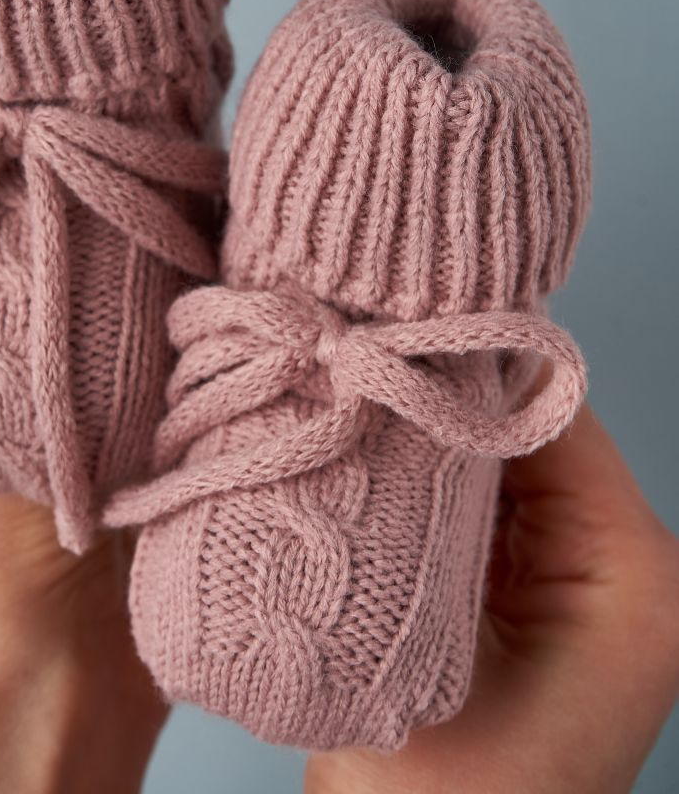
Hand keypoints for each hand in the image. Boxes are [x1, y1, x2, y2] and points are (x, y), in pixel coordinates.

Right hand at [306, 389, 678, 792]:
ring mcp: (578, 583)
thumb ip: (424, 512)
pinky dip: (428, 485)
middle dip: (440, 402)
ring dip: (429, 443)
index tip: (379, 335)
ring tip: (347, 402)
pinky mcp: (530, 598)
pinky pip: (483, 509)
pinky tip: (365, 463)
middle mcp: (625, 567)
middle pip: (527, 436)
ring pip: (498, 468)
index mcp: (634, 573)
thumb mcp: (427, 646)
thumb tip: (392, 391)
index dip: (464, 371)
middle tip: (349, 358)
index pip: (551, 419)